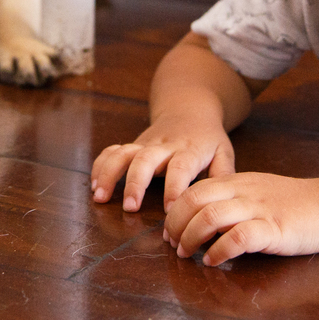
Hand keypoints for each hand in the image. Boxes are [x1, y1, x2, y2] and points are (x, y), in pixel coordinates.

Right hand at [90, 118, 235, 212]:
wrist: (190, 107)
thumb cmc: (208, 138)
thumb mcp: (224, 153)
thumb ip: (223, 176)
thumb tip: (221, 205)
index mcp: (190, 149)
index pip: (180, 168)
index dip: (174, 188)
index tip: (169, 211)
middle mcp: (165, 146)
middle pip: (146, 159)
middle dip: (135, 182)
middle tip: (130, 207)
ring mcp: (146, 143)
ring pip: (123, 153)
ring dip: (109, 173)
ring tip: (100, 197)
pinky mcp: (133, 144)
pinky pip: (112, 151)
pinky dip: (100, 165)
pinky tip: (94, 185)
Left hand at [163, 172, 318, 266]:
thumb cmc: (287, 201)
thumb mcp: (252, 189)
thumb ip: (226, 197)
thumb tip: (195, 216)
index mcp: (235, 181)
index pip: (192, 190)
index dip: (174, 212)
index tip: (170, 231)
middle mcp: (242, 192)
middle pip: (195, 201)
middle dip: (176, 225)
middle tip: (174, 245)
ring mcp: (258, 209)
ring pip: (211, 217)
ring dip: (192, 237)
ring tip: (187, 254)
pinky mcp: (273, 229)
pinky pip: (239, 238)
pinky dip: (219, 251)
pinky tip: (213, 260)